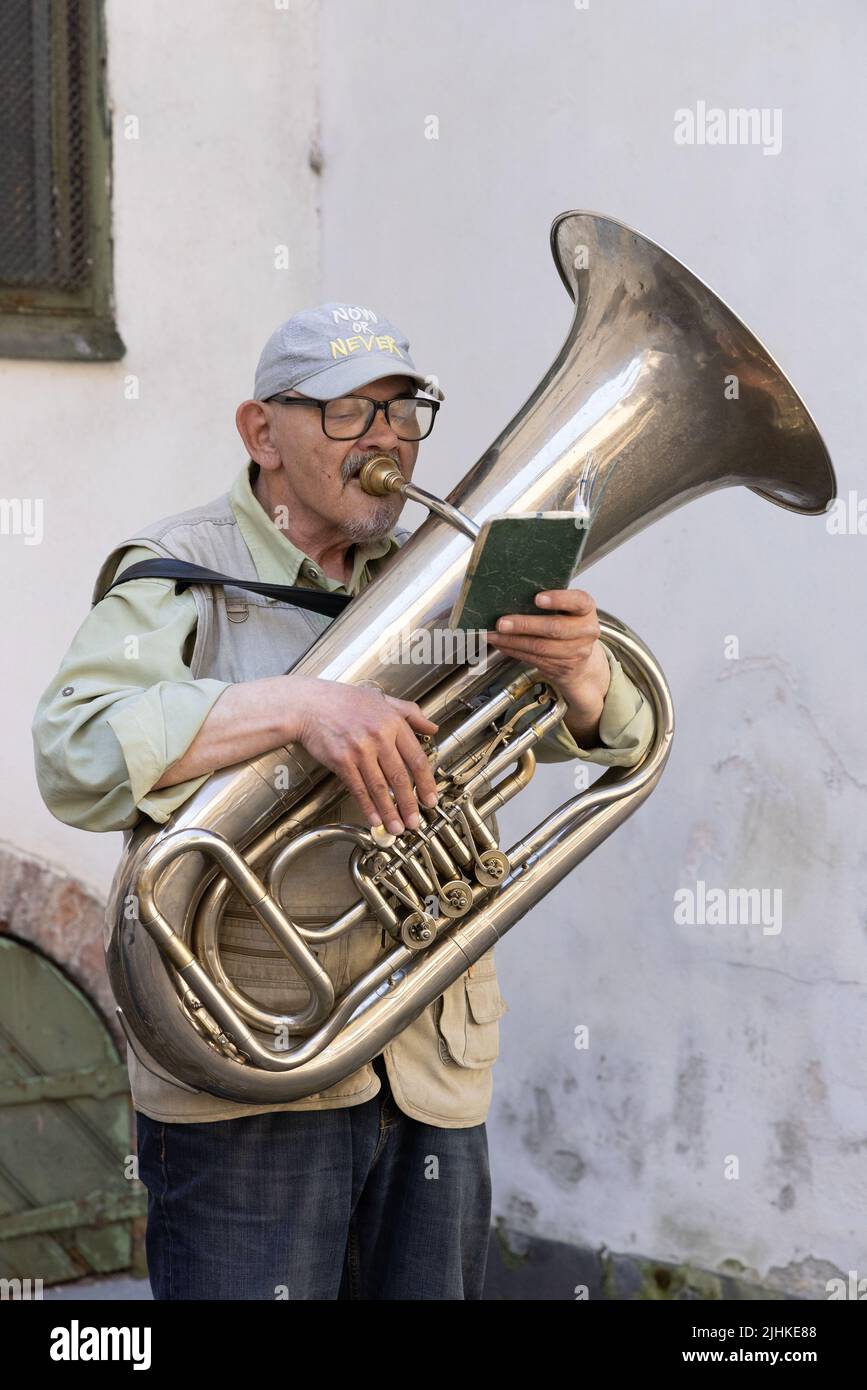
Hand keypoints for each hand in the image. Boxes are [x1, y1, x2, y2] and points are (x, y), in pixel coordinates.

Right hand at [291, 677, 439, 835]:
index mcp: (393, 723)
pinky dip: (367, 806)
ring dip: (390, 811)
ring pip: (380, 787)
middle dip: (409, 804)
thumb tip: (432, 726)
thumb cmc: (344, 701)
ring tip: (397, 826)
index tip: (430, 798)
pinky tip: (375, 818)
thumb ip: (410, 713)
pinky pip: (358, 788)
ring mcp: (359, 750)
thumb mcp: (382, 699)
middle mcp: (378, 736)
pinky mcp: (341, 761)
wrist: (309, 705)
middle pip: (400, 777)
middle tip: (415, 821)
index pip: (417, 758)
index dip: (426, 782)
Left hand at [486, 588, 610, 739]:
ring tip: (494, 635)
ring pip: (541, 647)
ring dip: (512, 641)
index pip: (577, 601)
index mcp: (586, 609)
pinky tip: (502, 644)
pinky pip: (534, 659)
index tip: (537, 598)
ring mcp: (576, 652)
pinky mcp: (562, 667)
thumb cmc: (568, 625)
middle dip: (524, 625)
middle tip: (502, 623)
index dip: (558, 599)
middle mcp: (586, 631)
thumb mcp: (566, 609)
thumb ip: (549, 602)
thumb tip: (511, 596)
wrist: (582, 661)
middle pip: (554, 628)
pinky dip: (514, 651)